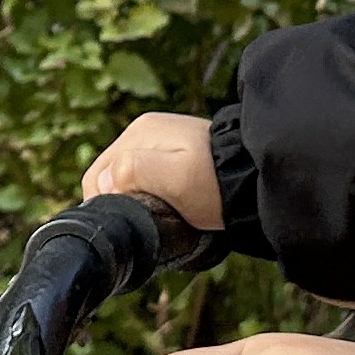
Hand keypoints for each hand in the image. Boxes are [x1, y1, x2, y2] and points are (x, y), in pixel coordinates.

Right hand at [81, 111, 222, 232]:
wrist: (255, 180)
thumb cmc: (216, 184)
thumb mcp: (175, 179)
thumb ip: (135, 171)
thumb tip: (107, 181)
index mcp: (140, 132)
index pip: (98, 174)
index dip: (105, 203)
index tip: (129, 222)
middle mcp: (145, 132)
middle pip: (112, 176)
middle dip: (121, 201)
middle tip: (146, 220)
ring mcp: (160, 143)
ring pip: (128, 180)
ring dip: (136, 199)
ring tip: (159, 215)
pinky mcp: (173, 155)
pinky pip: (146, 178)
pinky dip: (149, 195)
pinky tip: (167, 206)